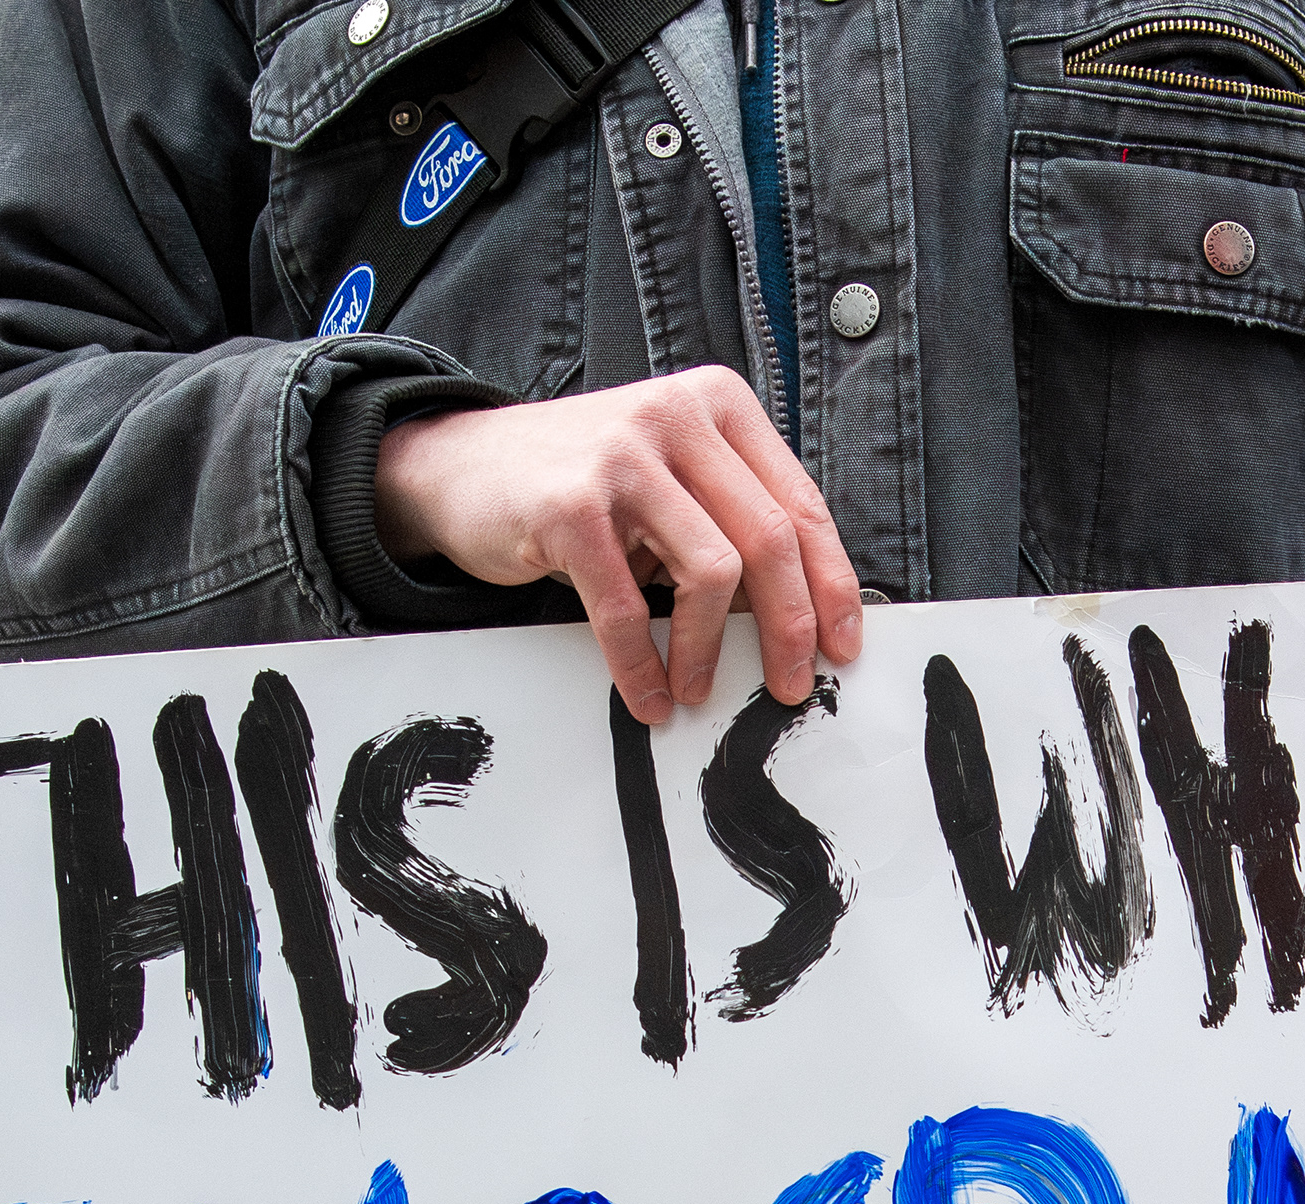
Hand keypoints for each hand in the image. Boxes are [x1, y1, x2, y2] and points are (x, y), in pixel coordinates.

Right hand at [373, 368, 864, 725]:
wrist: (461, 466)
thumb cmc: (581, 486)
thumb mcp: (670, 483)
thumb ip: (729, 522)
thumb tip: (798, 617)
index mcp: (718, 406)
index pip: (800, 504)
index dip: (831, 584)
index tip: (842, 645)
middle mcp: (677, 416)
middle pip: (770, 539)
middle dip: (789, 627)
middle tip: (789, 685)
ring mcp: (623, 455)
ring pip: (713, 571)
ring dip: (709, 650)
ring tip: (696, 690)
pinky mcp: (571, 503)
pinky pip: (627, 606)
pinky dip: (642, 664)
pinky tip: (648, 696)